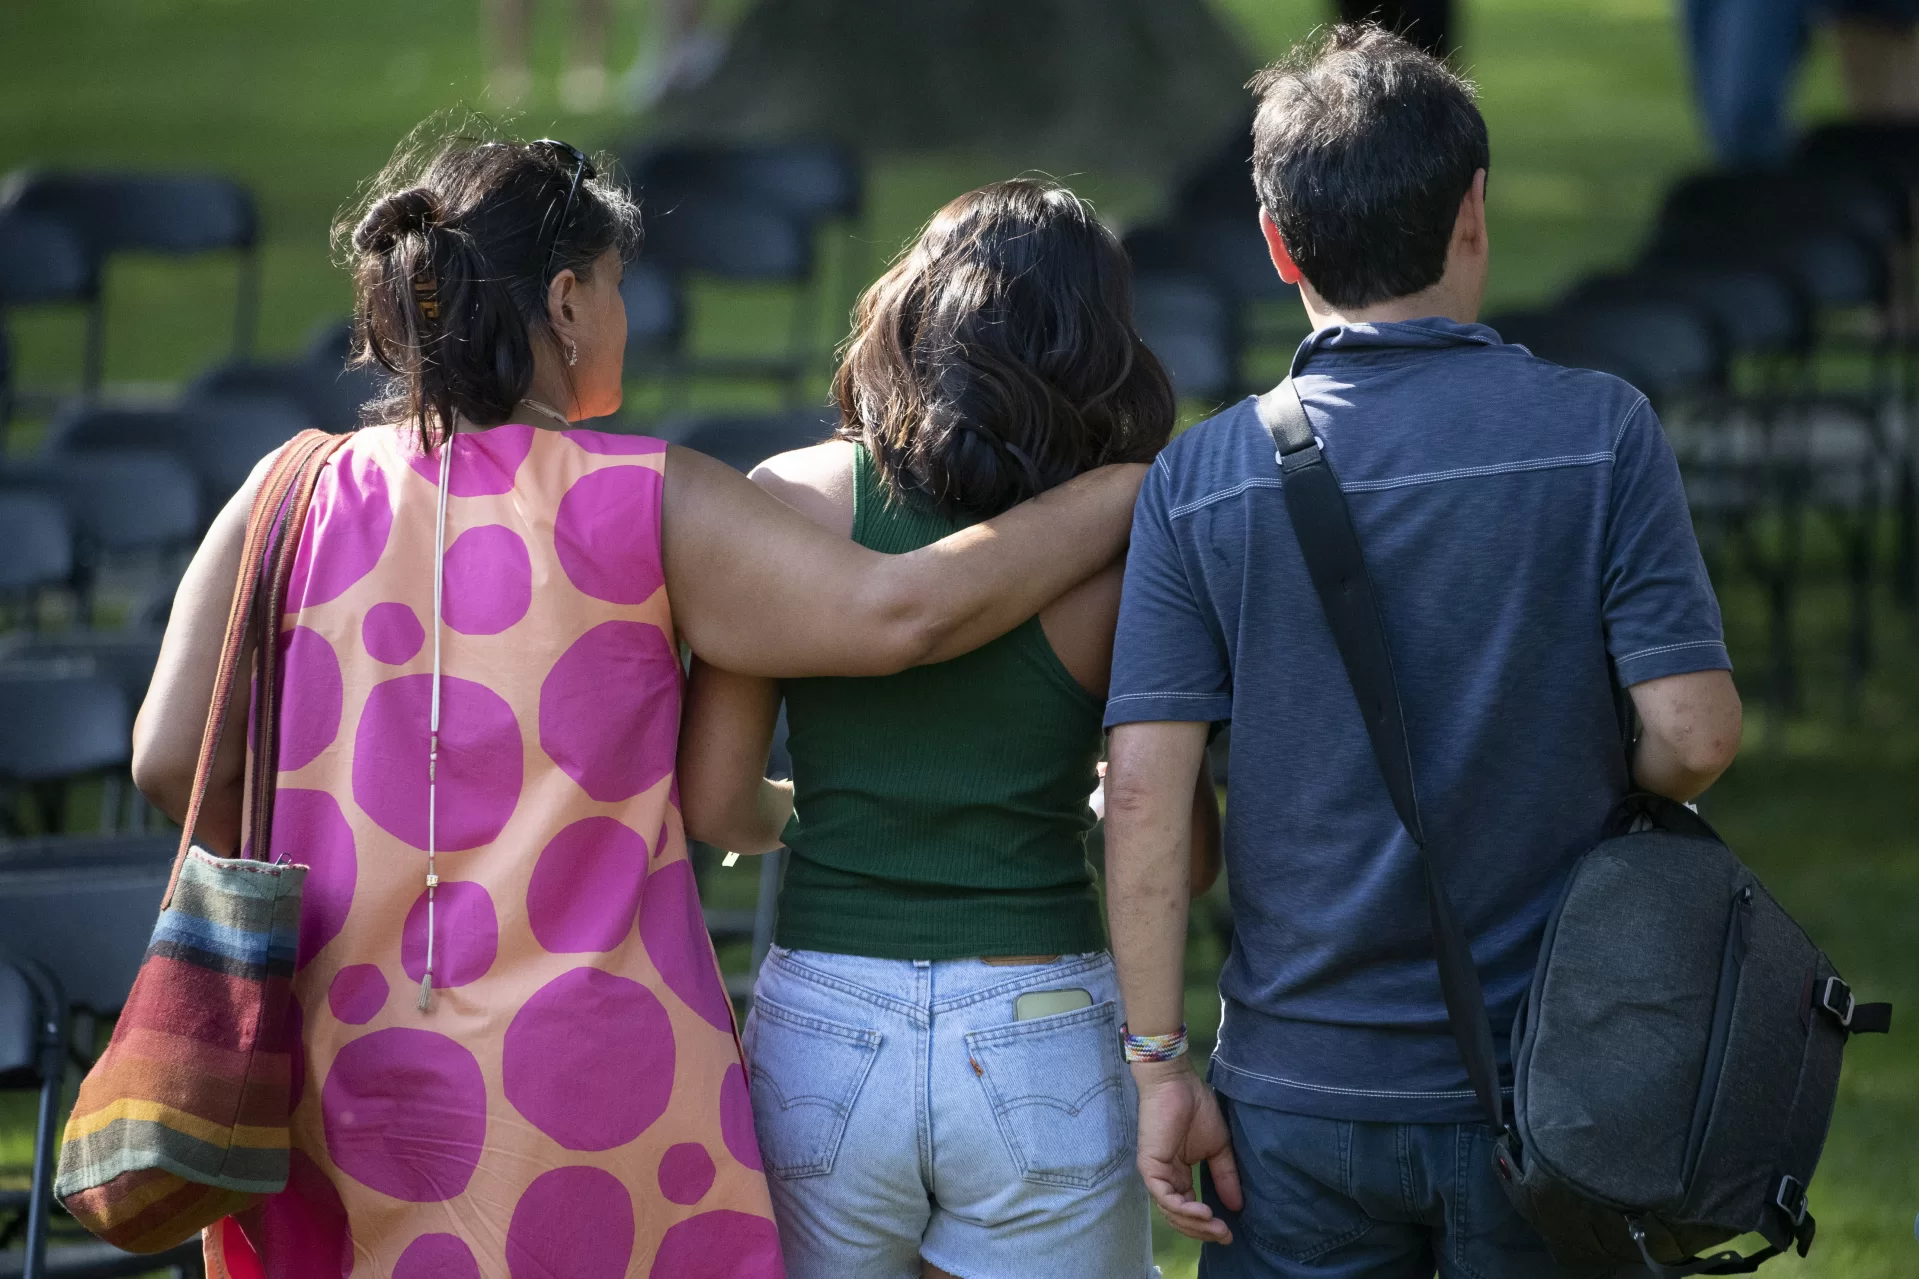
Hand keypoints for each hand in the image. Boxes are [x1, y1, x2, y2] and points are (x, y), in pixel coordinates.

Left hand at [1132, 1058, 1241, 1243]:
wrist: (1178, 1084)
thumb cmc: (1196, 1109)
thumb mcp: (1219, 1148)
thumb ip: (1225, 1176)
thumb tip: (1237, 1207)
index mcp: (1180, 1176)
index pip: (1190, 1211)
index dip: (1208, 1226)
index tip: (1229, 1234)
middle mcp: (1166, 1180)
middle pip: (1180, 1218)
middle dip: (1203, 1230)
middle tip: (1224, 1235)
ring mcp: (1156, 1175)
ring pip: (1172, 1212)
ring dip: (1195, 1223)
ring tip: (1216, 1225)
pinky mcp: (1150, 1167)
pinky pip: (1164, 1197)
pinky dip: (1183, 1209)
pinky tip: (1203, 1211)